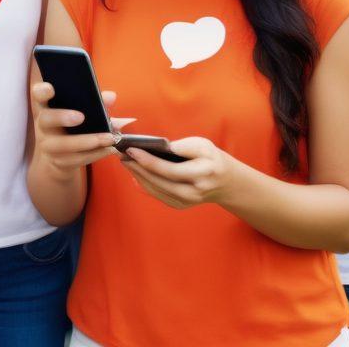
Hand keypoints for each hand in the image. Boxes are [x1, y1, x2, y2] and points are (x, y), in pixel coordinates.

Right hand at [31, 82, 135, 178]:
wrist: (54, 159)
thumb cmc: (67, 127)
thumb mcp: (76, 112)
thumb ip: (93, 102)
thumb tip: (111, 96)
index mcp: (45, 107)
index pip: (37, 95)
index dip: (41, 91)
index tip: (50, 88)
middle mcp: (42, 125)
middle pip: (46, 119)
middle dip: (62, 117)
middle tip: (81, 117)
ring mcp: (48, 145)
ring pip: (65, 144)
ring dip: (89, 141)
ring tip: (109, 138)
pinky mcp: (59, 161)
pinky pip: (77, 158)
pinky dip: (96, 154)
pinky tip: (109, 149)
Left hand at [119, 136, 238, 208]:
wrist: (225, 182)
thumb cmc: (211, 158)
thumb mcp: (202, 144)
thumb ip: (182, 146)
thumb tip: (159, 148)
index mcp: (202, 173)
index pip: (169, 169)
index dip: (148, 161)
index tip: (132, 150)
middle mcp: (195, 191)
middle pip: (160, 182)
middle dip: (138, 168)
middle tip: (122, 155)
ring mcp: (187, 201)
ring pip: (157, 190)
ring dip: (138, 176)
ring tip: (126, 162)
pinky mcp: (181, 205)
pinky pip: (159, 195)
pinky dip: (145, 185)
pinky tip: (135, 175)